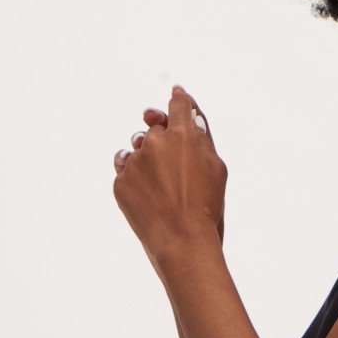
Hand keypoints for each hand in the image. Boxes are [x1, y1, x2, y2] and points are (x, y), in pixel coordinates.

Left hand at [113, 85, 226, 269]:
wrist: (183, 242)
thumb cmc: (207, 209)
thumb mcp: (216, 170)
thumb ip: (202, 140)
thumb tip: (191, 121)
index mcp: (184, 136)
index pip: (179, 105)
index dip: (179, 99)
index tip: (176, 94)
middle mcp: (156, 143)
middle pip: (155, 128)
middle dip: (162, 139)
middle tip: (171, 159)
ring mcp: (135, 162)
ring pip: (136, 148)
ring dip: (145, 158)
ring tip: (161, 183)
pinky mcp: (121, 182)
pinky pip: (124, 170)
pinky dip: (134, 178)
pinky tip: (149, 195)